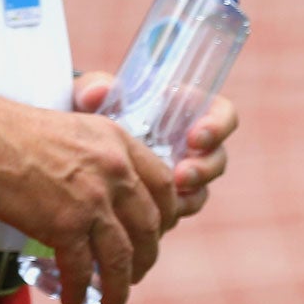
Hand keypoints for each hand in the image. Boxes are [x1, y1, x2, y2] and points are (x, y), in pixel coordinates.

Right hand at [0, 73, 178, 303]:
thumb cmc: (20, 132)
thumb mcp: (80, 130)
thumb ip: (103, 156)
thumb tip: (110, 191)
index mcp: (120, 142)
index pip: (164, 184)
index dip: (167, 213)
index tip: (158, 232)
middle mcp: (115, 170)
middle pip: (150, 224)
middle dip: (148, 256)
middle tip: (137, 273)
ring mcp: (92, 199)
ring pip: (122, 256)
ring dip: (121, 287)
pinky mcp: (64, 224)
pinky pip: (82, 270)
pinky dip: (81, 291)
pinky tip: (75, 302)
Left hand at [73, 74, 235, 216]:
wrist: (82, 148)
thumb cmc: (95, 110)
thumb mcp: (91, 93)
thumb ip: (94, 87)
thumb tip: (99, 92)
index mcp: (185, 109)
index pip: (221, 114)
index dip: (218, 126)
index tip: (195, 137)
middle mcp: (190, 144)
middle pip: (217, 158)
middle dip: (205, 169)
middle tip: (180, 176)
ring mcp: (180, 174)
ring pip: (200, 190)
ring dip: (190, 197)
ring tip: (169, 201)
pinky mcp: (164, 200)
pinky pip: (176, 212)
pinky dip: (168, 215)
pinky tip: (150, 216)